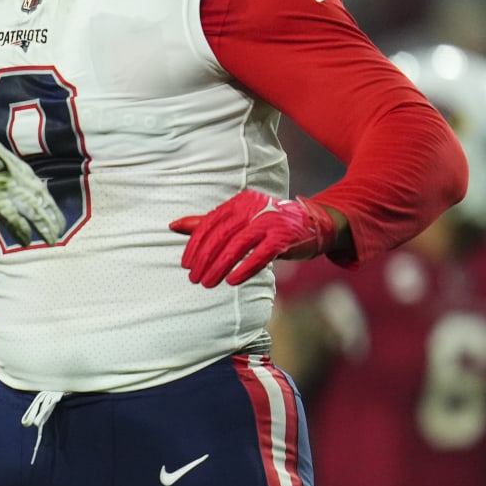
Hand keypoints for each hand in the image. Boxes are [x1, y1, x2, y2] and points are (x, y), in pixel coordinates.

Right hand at [0, 106, 64, 246]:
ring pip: (37, 215)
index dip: (48, 204)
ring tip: (50, 241)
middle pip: (44, 204)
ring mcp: (12, 192)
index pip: (40, 190)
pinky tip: (27, 241)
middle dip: (52, 219)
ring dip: (44, 229)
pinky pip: (15, 222)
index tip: (53, 214)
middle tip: (57, 232)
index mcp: (20, 169)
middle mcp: (21, 181)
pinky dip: (22, 232)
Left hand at [169, 191, 337, 287]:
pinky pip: (260, 255)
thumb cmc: (268, 224)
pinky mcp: (283, 238)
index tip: (186, 264)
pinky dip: (244, 269)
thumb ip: (208, 222)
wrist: (312, 224)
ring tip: (208, 283)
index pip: (209, 224)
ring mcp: (269, 222)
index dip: (194, 245)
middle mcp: (253, 208)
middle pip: (221, 236)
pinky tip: (232, 281)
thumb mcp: (239, 220)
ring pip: (237, 246)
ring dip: (220, 267)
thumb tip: (173, 225)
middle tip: (194, 278)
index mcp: (238, 202)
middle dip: (204, 259)